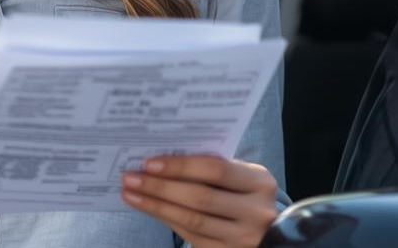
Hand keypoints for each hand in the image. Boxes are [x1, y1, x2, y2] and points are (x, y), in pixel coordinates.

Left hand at [121, 155, 278, 247]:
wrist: (266, 230)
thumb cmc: (243, 192)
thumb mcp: (240, 175)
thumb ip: (211, 166)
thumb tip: (161, 158)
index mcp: (259, 183)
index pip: (216, 170)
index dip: (180, 166)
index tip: (149, 162)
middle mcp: (256, 212)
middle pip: (200, 198)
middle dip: (160, 187)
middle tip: (131, 178)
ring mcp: (243, 238)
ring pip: (191, 220)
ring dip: (155, 206)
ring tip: (130, 193)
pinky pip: (190, 235)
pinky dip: (165, 219)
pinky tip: (148, 208)